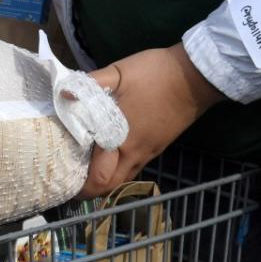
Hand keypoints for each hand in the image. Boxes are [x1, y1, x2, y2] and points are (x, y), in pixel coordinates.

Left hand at [78, 42, 223, 197]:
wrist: (197, 74)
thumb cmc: (155, 73)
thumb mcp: (119, 72)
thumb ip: (90, 84)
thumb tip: (63, 93)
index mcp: (121, 138)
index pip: (98, 177)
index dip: (80, 187)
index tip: (62, 182)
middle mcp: (135, 152)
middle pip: (110, 186)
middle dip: (89, 189)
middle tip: (70, 179)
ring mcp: (148, 152)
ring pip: (123, 179)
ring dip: (104, 180)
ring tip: (84, 170)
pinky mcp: (157, 147)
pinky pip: (134, 169)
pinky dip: (117, 171)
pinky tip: (106, 157)